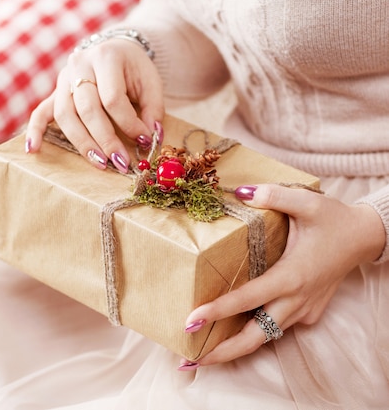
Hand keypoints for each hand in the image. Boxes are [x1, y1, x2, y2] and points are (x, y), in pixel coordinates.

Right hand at [25, 38, 163, 172]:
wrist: (115, 50)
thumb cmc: (134, 68)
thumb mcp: (151, 82)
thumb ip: (152, 109)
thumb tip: (149, 138)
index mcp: (105, 57)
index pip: (113, 98)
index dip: (128, 123)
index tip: (143, 140)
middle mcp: (80, 65)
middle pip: (87, 109)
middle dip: (105, 139)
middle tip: (120, 162)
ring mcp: (63, 79)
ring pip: (65, 115)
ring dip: (82, 143)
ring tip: (99, 163)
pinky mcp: (55, 93)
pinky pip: (40, 112)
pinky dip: (35, 131)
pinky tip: (33, 150)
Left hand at [179, 184, 385, 368]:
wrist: (365, 237)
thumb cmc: (334, 220)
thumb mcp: (308, 202)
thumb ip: (274, 196)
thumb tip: (241, 192)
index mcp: (292, 276)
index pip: (248, 299)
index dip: (218, 311)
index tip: (191, 320)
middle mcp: (296, 300)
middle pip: (256, 338)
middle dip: (222, 352)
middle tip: (189, 361)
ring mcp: (303, 310)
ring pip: (265, 337)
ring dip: (234, 348)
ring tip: (201, 355)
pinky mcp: (307, 312)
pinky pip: (276, 327)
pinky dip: (253, 333)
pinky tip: (230, 332)